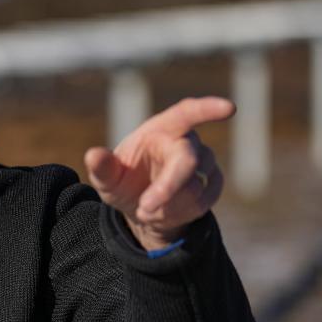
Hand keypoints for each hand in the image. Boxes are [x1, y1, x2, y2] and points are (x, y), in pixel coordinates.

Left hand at [84, 97, 234, 250]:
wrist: (141, 205)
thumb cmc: (123, 181)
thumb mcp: (107, 178)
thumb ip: (102, 167)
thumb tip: (92, 155)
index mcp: (161, 129)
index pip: (187, 112)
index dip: (207, 109)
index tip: (228, 108)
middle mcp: (186, 141)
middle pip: (189, 161)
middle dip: (168, 188)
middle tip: (144, 209)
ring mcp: (204, 162)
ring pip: (195, 188)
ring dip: (168, 206)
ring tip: (146, 209)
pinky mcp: (213, 182)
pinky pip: (204, 201)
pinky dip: (181, 213)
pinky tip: (164, 213)